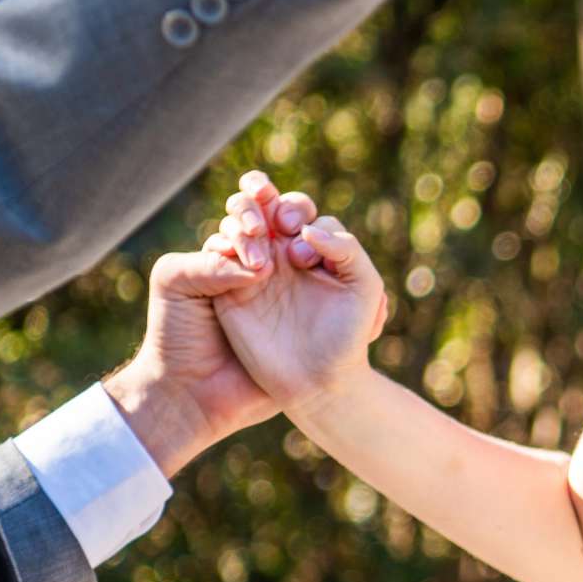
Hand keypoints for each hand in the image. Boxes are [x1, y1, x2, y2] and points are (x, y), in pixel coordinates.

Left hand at [101, 174, 317, 475]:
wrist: (192, 394)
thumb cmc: (176, 336)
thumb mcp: (174, 283)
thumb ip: (208, 261)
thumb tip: (262, 265)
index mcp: (229, 251)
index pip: (250, 210)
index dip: (256, 202)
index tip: (254, 227)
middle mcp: (261, 263)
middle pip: (286, 219)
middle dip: (289, 212)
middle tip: (281, 231)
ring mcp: (288, 288)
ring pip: (312, 243)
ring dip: (312, 238)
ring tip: (301, 259)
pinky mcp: (310, 313)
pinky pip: (331, 281)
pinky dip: (334, 266)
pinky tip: (325, 271)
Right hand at [204, 175, 388, 411]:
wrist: (317, 382)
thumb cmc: (347, 337)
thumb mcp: (365, 287)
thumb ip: (346, 249)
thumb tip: (306, 232)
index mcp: (314, 250)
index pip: (299, 211)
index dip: (297, 214)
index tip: (304, 255)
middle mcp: (282, 255)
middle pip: (264, 208)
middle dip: (263, 199)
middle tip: (278, 226)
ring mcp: (254, 271)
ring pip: (239, 224)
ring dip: (243, 219)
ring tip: (259, 249)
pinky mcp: (230, 291)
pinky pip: (218, 254)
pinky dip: (223, 245)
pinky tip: (244, 265)